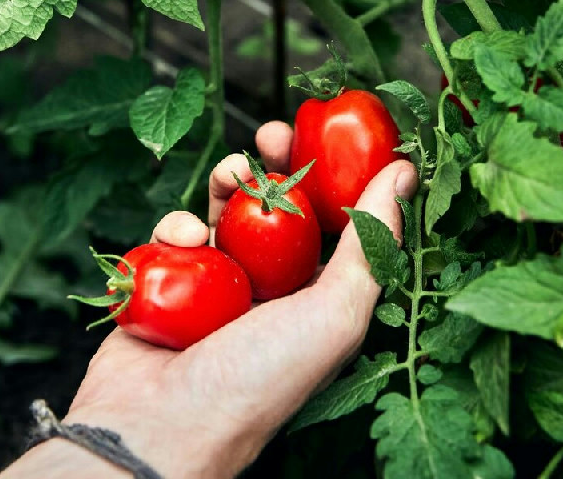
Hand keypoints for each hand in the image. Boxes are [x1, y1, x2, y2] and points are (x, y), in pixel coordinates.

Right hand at [0, 122, 417, 478]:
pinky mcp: (165, 281)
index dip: (341, 175)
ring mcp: (216, 283)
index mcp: (319, 299)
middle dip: (281, 162)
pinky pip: (174, 232)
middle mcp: (270, 288)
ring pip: (226, 207)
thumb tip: (405, 174)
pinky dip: (177, 225)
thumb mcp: (335, 314)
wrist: (158, 428)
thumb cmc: (257, 384)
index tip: (342, 133)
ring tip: (234, 172)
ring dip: (230, 179)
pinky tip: (184, 241)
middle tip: (278, 133)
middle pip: (281, 203)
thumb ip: (371, 242)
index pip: (338, 222)